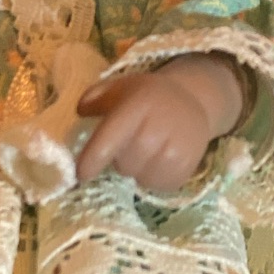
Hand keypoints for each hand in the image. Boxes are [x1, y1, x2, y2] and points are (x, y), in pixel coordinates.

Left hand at [76, 56, 245, 193]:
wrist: (193, 101)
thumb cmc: (149, 97)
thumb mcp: (120, 88)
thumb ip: (94, 99)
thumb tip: (80, 113)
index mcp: (135, 107)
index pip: (108, 140)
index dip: (91, 160)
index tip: (80, 174)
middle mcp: (155, 129)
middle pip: (124, 165)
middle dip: (120, 159)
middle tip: (130, 144)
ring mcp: (174, 149)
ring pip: (141, 178)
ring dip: (138, 170)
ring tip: (148, 151)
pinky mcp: (187, 166)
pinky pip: (160, 185)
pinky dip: (156, 177)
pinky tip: (161, 159)